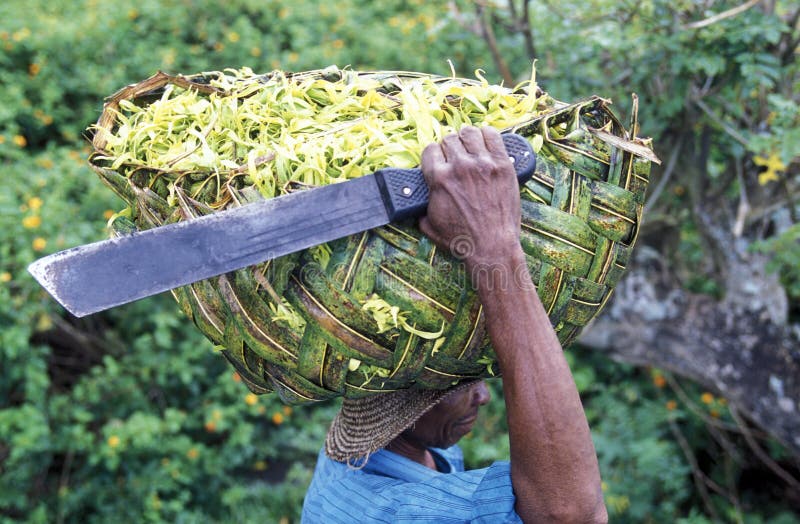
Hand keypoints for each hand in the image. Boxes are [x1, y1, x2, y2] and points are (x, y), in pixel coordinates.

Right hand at [419, 126, 523, 275]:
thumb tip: (416, 204)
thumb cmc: (461, 239)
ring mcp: (483, 164)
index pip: (430, 149)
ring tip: (469, 147)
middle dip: (450, 147)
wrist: (492, 246)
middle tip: (455, 157)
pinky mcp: (502, 165)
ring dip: (467, 138)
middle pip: (449, 139)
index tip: (438, 161)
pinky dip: (487, 135)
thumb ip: (420, 210)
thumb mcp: (430, 226)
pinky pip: (493, 136)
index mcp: (439, 178)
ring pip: (469, 133)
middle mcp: (460, 166)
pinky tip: (485, 141)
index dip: (433, 155)